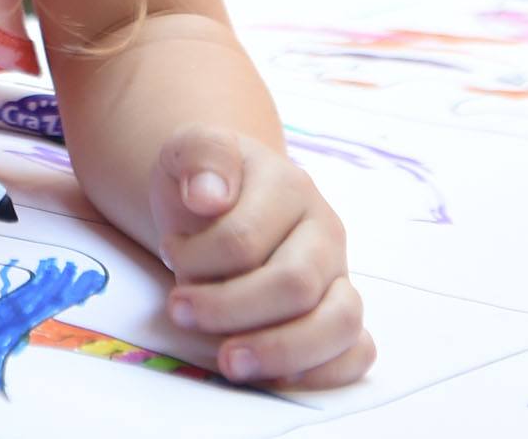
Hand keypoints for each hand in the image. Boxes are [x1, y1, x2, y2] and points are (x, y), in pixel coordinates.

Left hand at [154, 128, 372, 388]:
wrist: (221, 199)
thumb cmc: (204, 183)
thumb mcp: (189, 151)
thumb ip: (201, 156)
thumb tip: (209, 196)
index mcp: (289, 186)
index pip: (246, 239)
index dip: (199, 259)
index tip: (168, 254)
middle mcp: (325, 231)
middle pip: (295, 285)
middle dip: (230, 309)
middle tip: (180, 312)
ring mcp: (339, 273)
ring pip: (340, 322)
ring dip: (279, 351)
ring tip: (228, 361)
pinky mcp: (341, 311)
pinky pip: (359, 351)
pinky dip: (325, 372)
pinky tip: (276, 377)